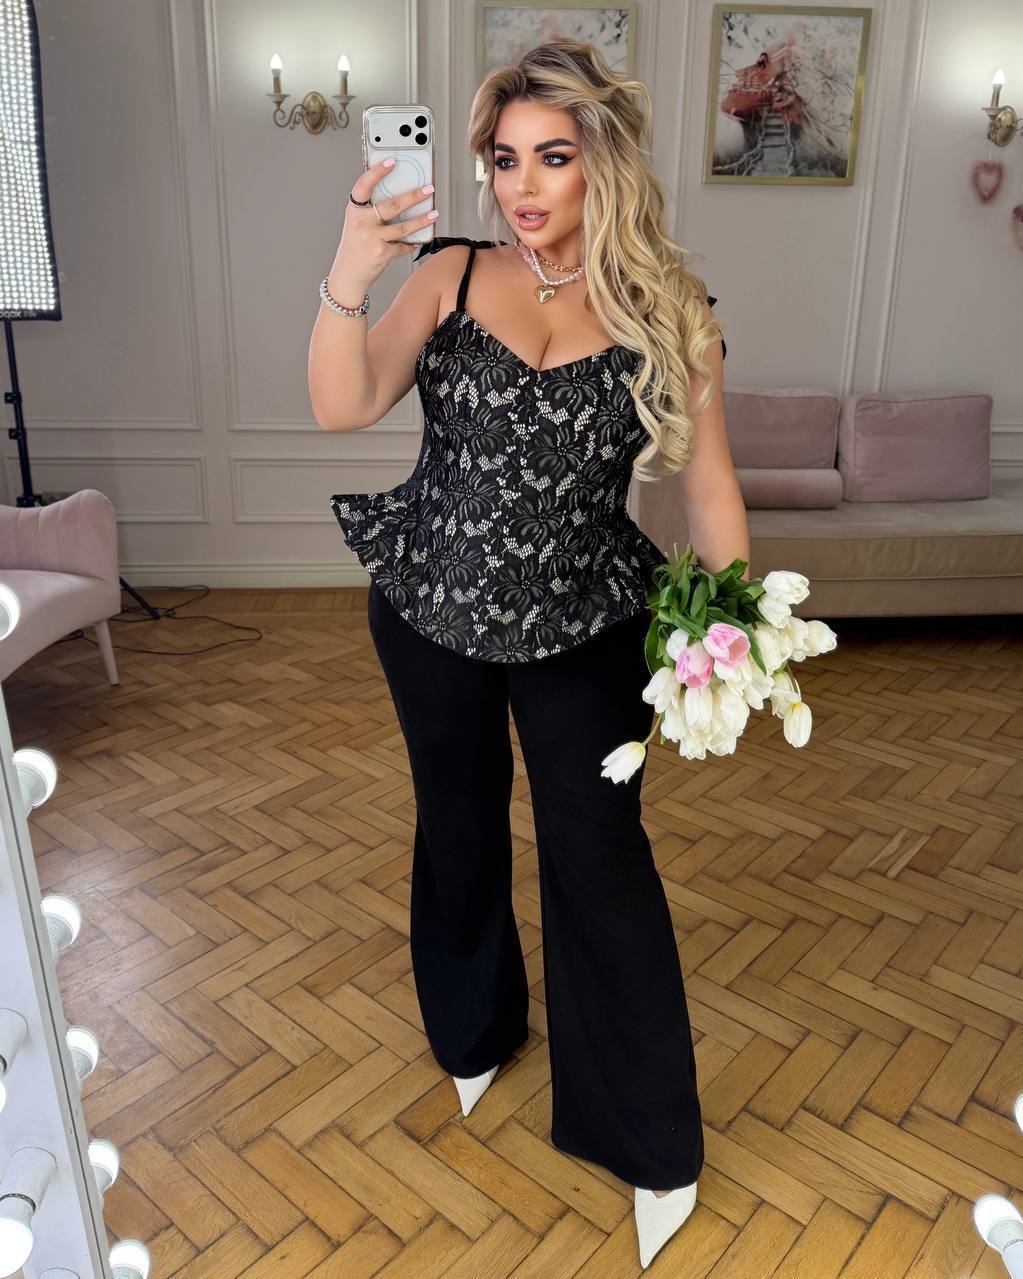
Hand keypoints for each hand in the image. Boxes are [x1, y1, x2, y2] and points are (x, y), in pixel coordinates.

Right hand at [331, 159, 436, 292]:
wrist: (347, 275)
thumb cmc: (355, 246)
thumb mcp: (357, 224)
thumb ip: (371, 210)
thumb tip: (399, 196)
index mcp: (354, 210)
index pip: (364, 185)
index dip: (377, 171)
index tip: (392, 161)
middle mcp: (361, 222)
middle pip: (392, 205)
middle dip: (413, 196)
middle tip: (428, 189)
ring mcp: (371, 238)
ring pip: (402, 227)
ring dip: (421, 220)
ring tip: (434, 214)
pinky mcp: (381, 253)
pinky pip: (402, 246)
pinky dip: (411, 243)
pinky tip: (418, 239)